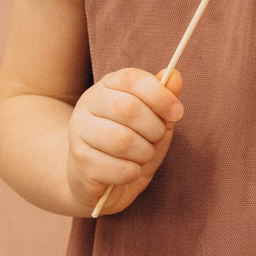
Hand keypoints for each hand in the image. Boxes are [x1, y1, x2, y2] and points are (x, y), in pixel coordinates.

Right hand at [67, 67, 182, 215]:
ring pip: (122, 141)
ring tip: (143, 156)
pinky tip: (130, 171)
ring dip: (144, 153)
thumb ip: (164, 98)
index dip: (160, 95)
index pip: (132, 79)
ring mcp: (79, 132)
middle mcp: (87, 104)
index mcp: (107, 86)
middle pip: (128, 109)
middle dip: (154, 128)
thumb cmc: (132, 144)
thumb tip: (175, 76)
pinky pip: (117, 168)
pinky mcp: (79, 162)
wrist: (101, 179)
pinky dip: (132, 172)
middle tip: (157, 139)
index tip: (177, 113)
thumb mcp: (154, 119)